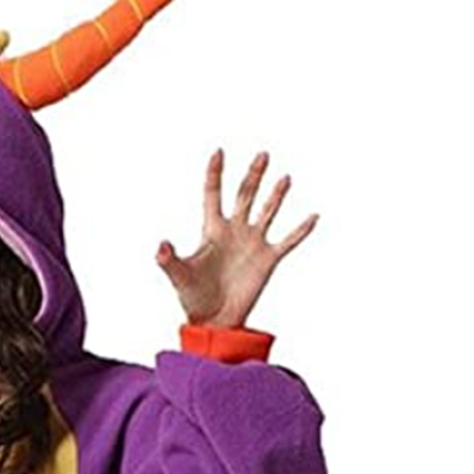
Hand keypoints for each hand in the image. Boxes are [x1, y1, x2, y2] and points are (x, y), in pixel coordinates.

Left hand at [156, 148, 318, 328]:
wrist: (214, 321)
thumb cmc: (193, 298)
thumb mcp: (180, 276)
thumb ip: (169, 260)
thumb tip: (160, 247)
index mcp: (213, 230)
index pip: (213, 194)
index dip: (215, 174)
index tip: (218, 152)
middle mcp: (235, 231)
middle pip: (245, 195)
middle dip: (253, 175)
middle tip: (262, 155)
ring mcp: (253, 243)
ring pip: (267, 211)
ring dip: (276, 195)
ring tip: (285, 178)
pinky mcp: (268, 260)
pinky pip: (288, 241)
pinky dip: (300, 230)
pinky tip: (313, 216)